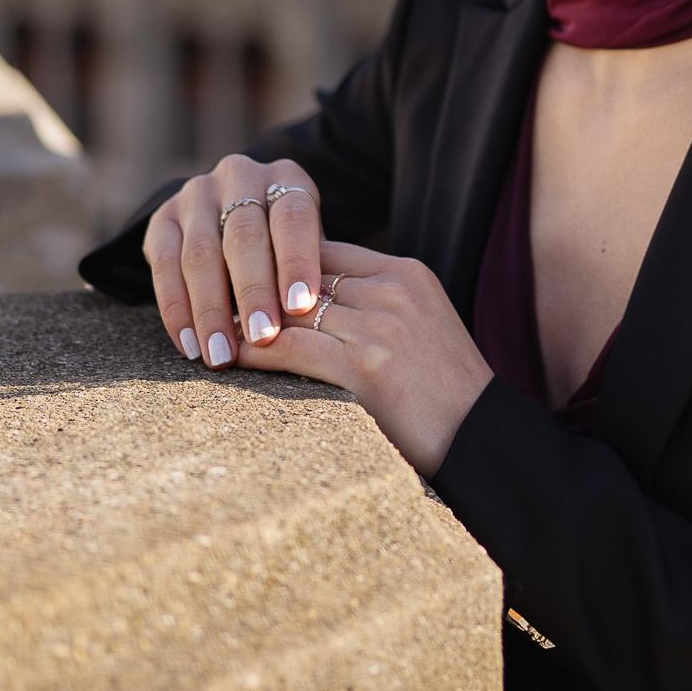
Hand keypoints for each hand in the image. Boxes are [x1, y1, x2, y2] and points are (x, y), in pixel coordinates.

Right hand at [141, 153, 330, 370]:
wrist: (229, 215)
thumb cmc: (285, 244)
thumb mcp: (307, 243)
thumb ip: (311, 271)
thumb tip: (318, 320)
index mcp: (285, 177)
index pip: (293, 216)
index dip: (297, 261)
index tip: (301, 306)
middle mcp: (238, 176)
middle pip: (244, 236)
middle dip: (253, 292)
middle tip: (262, 337)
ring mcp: (195, 194)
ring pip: (200, 254)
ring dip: (210, 310)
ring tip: (221, 355)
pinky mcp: (162, 218)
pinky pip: (163, 265)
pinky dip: (176, 309)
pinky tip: (189, 344)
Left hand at [229, 239, 496, 475]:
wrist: (484, 440)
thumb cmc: (446, 393)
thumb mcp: (419, 325)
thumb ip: (374, 304)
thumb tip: (310, 302)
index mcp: (407, 274)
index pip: (326, 250)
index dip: (280, 262)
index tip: (240, 275)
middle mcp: (394, 290)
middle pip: (304, 274)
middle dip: (254, 285)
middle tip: (207, 294)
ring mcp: (382, 327)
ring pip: (292, 309)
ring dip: (244, 317)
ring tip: (208, 327)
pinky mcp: (368, 368)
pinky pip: (293, 348)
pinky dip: (254, 350)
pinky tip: (228, 355)